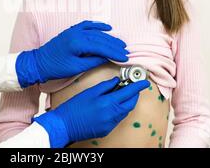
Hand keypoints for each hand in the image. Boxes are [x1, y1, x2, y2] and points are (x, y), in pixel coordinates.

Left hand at [15, 20, 129, 87]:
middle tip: (126, 51)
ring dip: (109, 37)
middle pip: (101, 38)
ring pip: (96, 32)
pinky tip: (107, 27)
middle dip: (115, 45)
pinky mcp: (72, 30)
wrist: (39, 62)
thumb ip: (93, 61)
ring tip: (120, 44)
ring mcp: (74, 30)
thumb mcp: (76, 67)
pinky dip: (98, 26)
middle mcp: (77, 33)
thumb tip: (108, 58)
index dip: (114, 52)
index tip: (124, 57)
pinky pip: (88, 25)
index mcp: (78, 43)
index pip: (101, 47)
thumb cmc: (55, 67)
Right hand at [33, 77, 149, 147]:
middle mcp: (112, 115)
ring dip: (126, 102)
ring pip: (125, 111)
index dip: (138, 87)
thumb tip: (117, 81)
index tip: (144, 82)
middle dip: (134, 95)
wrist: (65, 125)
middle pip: (130, 103)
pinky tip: (111, 105)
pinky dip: (119, 110)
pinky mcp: (107, 129)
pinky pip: (118, 118)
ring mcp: (111, 124)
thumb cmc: (74, 107)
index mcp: (108, 103)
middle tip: (132, 86)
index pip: (129, 93)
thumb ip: (105, 86)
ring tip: (120, 94)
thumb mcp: (89, 92)